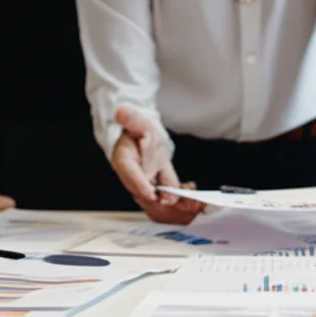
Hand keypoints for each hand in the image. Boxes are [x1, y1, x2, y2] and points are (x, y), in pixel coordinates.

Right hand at [110, 107, 203, 224]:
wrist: (143, 135)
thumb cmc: (138, 130)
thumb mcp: (137, 121)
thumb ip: (130, 119)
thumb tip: (121, 113)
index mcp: (124, 161)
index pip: (130, 175)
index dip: (141, 186)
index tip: (152, 194)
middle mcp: (134, 176)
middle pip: (146, 194)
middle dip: (162, 202)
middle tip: (178, 202)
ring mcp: (148, 182)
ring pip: (159, 198)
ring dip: (174, 204)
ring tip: (192, 204)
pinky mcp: (160, 184)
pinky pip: (170, 193)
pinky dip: (181, 198)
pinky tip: (194, 199)